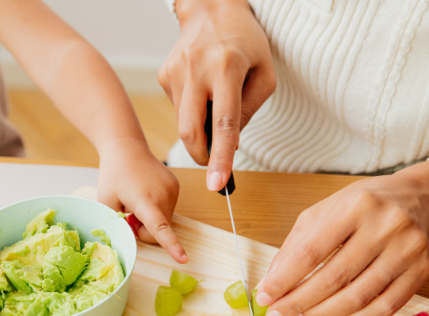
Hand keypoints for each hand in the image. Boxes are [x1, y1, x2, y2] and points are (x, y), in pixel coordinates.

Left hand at [98, 138, 187, 262]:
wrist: (127, 148)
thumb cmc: (113, 175)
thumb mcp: (106, 202)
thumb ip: (118, 223)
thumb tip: (133, 236)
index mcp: (145, 200)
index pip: (160, 227)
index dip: (172, 245)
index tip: (184, 259)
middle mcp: (163, 196)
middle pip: (159, 232)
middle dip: (143, 230)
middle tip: (128, 215)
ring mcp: (173, 191)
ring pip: (164, 222)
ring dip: (150, 219)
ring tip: (136, 202)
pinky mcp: (176, 187)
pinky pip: (167, 210)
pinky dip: (156, 210)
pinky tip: (144, 195)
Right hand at [159, 0, 274, 190]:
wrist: (211, 9)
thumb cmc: (245, 42)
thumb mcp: (264, 73)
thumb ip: (249, 110)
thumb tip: (228, 142)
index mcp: (227, 67)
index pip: (223, 123)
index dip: (220, 157)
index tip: (217, 185)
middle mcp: (196, 69)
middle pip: (191, 131)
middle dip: (202, 155)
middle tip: (214, 164)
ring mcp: (175, 72)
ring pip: (183, 123)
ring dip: (200, 129)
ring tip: (214, 104)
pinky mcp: (164, 75)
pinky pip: (178, 109)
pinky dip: (192, 111)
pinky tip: (201, 91)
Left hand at [255, 159, 428, 315]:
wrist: (425, 199)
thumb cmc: (367, 204)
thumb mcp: (326, 210)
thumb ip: (297, 243)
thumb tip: (272, 280)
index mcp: (355, 206)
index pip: (311, 251)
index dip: (283, 279)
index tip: (264, 296)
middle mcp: (385, 227)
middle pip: (333, 278)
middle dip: (299, 302)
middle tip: (278, 313)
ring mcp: (407, 250)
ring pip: (358, 297)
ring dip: (324, 313)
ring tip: (306, 314)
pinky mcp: (422, 272)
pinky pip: (385, 307)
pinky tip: (340, 315)